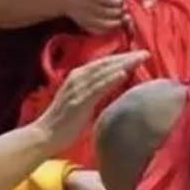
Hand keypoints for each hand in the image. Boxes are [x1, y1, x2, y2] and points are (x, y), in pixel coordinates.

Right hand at [32, 51, 148, 151]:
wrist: (45, 136)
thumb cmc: (64, 123)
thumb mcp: (82, 103)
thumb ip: (96, 93)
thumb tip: (114, 89)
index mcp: (78, 77)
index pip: (103, 64)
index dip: (121, 58)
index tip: (139, 55)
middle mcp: (77, 78)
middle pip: (105, 63)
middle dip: (126, 57)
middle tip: (145, 52)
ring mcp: (77, 89)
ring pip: (103, 71)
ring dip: (122, 63)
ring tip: (139, 58)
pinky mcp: (78, 101)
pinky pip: (97, 87)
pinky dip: (110, 79)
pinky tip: (122, 73)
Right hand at [60, 0, 125, 33]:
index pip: (110, 0)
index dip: (120, 2)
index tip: (122, 1)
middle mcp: (87, 6)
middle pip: (110, 13)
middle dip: (120, 12)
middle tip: (124, 9)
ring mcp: (86, 18)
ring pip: (107, 24)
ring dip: (118, 22)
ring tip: (122, 17)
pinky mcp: (86, 26)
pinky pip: (101, 31)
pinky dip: (110, 29)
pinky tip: (114, 23)